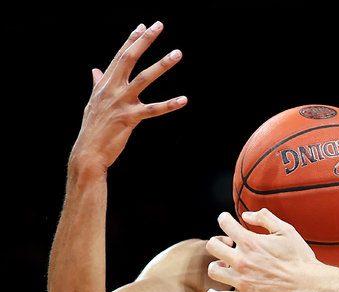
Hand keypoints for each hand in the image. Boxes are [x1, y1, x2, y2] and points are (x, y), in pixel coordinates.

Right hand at [69, 22, 185, 175]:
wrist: (88, 152)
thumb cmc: (93, 128)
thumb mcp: (93, 103)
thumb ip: (97, 84)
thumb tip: (96, 70)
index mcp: (104, 84)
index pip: (120, 57)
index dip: (132, 40)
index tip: (143, 25)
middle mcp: (111, 89)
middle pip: (129, 59)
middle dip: (144, 40)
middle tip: (159, 25)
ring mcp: (120, 103)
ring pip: (144, 79)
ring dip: (162, 64)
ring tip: (177, 53)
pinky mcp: (129, 119)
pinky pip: (153, 110)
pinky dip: (169, 104)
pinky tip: (184, 99)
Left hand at [205, 209, 319, 291]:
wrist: (309, 286)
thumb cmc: (300, 259)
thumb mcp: (286, 231)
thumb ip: (265, 218)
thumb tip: (247, 215)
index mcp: (250, 242)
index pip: (224, 224)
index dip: (224, 219)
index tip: (227, 222)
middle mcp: (242, 260)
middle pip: (212, 246)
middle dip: (217, 242)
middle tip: (227, 245)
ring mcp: (242, 280)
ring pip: (213, 271)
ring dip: (217, 266)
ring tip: (225, 266)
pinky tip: (216, 290)